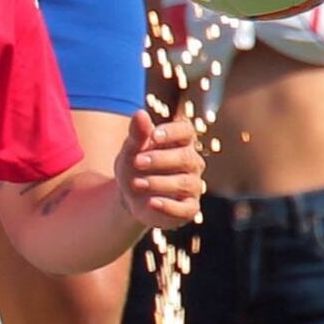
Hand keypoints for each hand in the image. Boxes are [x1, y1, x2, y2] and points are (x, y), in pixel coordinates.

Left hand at [114, 110, 204, 228]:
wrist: (130, 196)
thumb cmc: (135, 166)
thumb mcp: (131, 149)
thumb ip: (137, 134)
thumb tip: (140, 114)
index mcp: (180, 142)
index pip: (186, 130)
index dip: (172, 132)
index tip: (153, 136)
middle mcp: (192, 162)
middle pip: (186, 157)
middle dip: (160, 159)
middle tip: (136, 161)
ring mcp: (193, 186)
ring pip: (184, 183)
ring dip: (158, 182)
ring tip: (136, 183)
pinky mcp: (189, 208)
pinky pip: (186, 208)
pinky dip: (169, 206)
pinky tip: (151, 203)